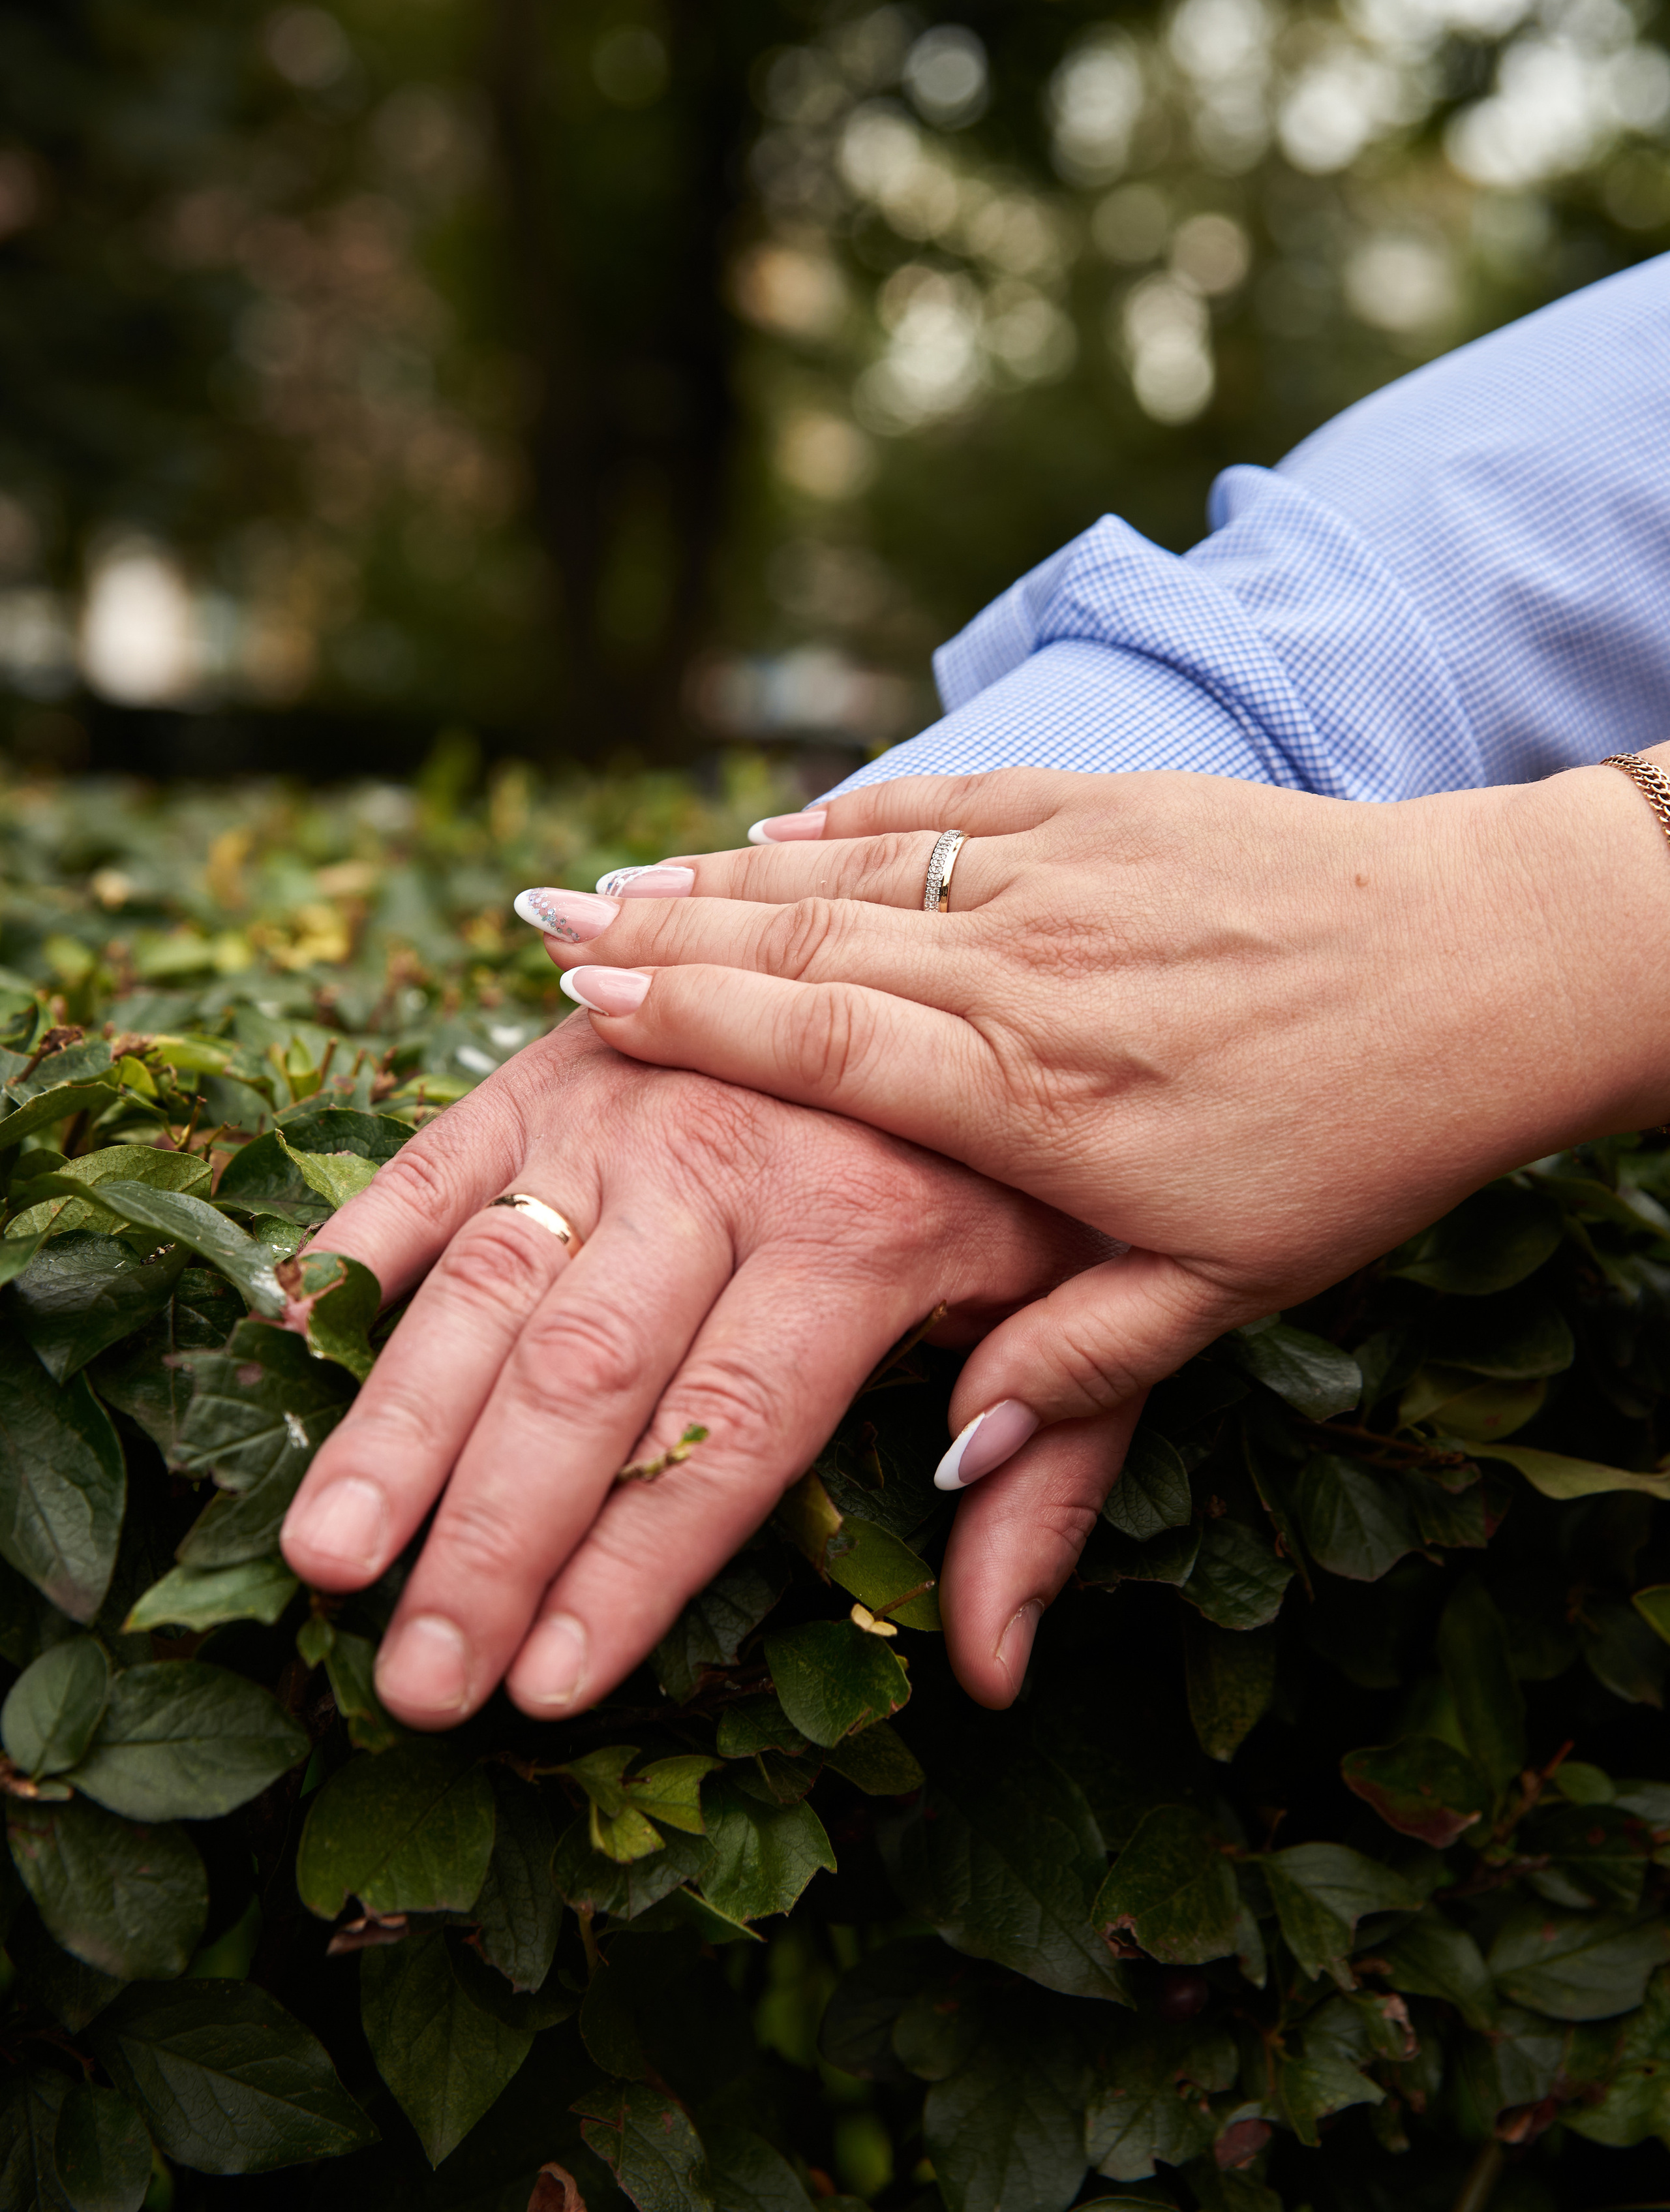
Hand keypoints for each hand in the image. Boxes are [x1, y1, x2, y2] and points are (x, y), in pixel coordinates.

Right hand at [279, 1024, 1124, 1723]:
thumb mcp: (1106, 1295)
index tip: (551, 1692)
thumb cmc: (1050, 1144)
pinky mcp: (560, 1056)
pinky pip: (440, 1152)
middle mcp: (730, 1156)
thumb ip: (1047, 1478)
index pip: (729, 1432)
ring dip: (397, 1425)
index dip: (637, 1569)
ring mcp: (629, 1096)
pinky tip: (293, 1336)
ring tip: (322, 1556)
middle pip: (587, 1374)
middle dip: (492, 1541)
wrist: (996, 930)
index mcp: (867, 1225)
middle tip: (416, 1684)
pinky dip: (362, 1236)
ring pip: (490, 1278)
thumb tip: (991, 1672)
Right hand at [537, 757, 1669, 1477]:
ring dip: (723, 878)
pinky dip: (851, 819)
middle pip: (803, 947)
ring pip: (854, 869)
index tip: (583, 1007)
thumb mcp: (1227, 1293)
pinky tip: (775, 825)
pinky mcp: (1111, 809)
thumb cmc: (1361, 1144)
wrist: (1497, 968)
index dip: (689, 1021)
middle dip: (661, 945)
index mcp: (1034, 1098)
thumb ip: (1074, 1377)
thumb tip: (950, 1468)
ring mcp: (1064, 876)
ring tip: (614, 890)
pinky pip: (947, 808)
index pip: (820, 1047)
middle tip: (545, 939)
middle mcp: (1023, 973)